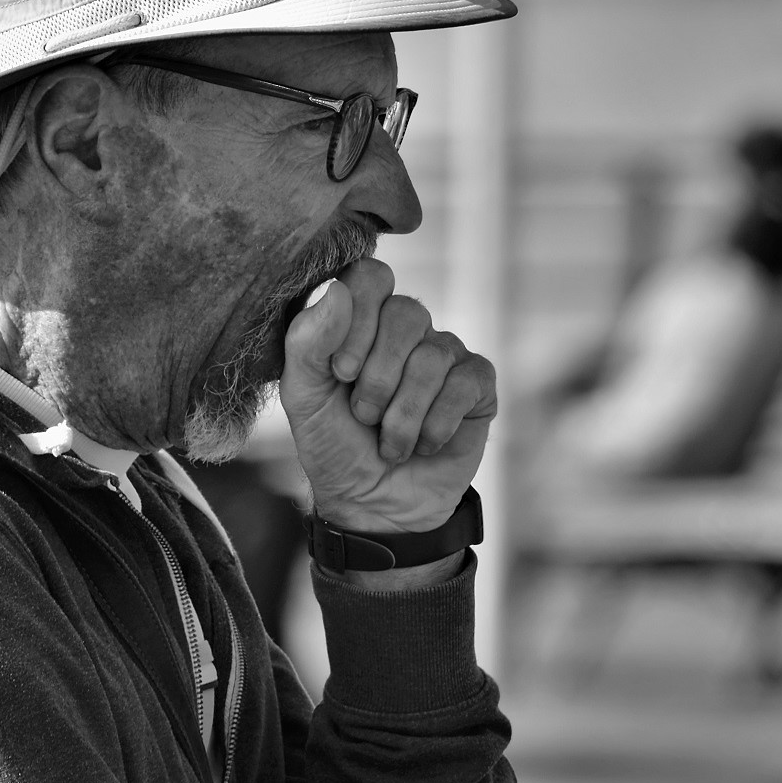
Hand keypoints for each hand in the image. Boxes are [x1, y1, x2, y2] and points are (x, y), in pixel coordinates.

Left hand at [279, 258, 495, 534]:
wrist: (373, 506)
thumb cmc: (333, 445)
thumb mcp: (304, 396)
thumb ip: (307, 341)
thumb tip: (338, 289)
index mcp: (361, 319)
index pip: (370, 276)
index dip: (358, 320)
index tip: (341, 372)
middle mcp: (407, 328)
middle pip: (407, 313)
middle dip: (379, 377)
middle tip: (363, 416)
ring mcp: (445, 353)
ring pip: (435, 355)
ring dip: (404, 414)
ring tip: (390, 442)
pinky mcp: (478, 385)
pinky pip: (467, 382)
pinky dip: (436, 424)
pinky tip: (424, 444)